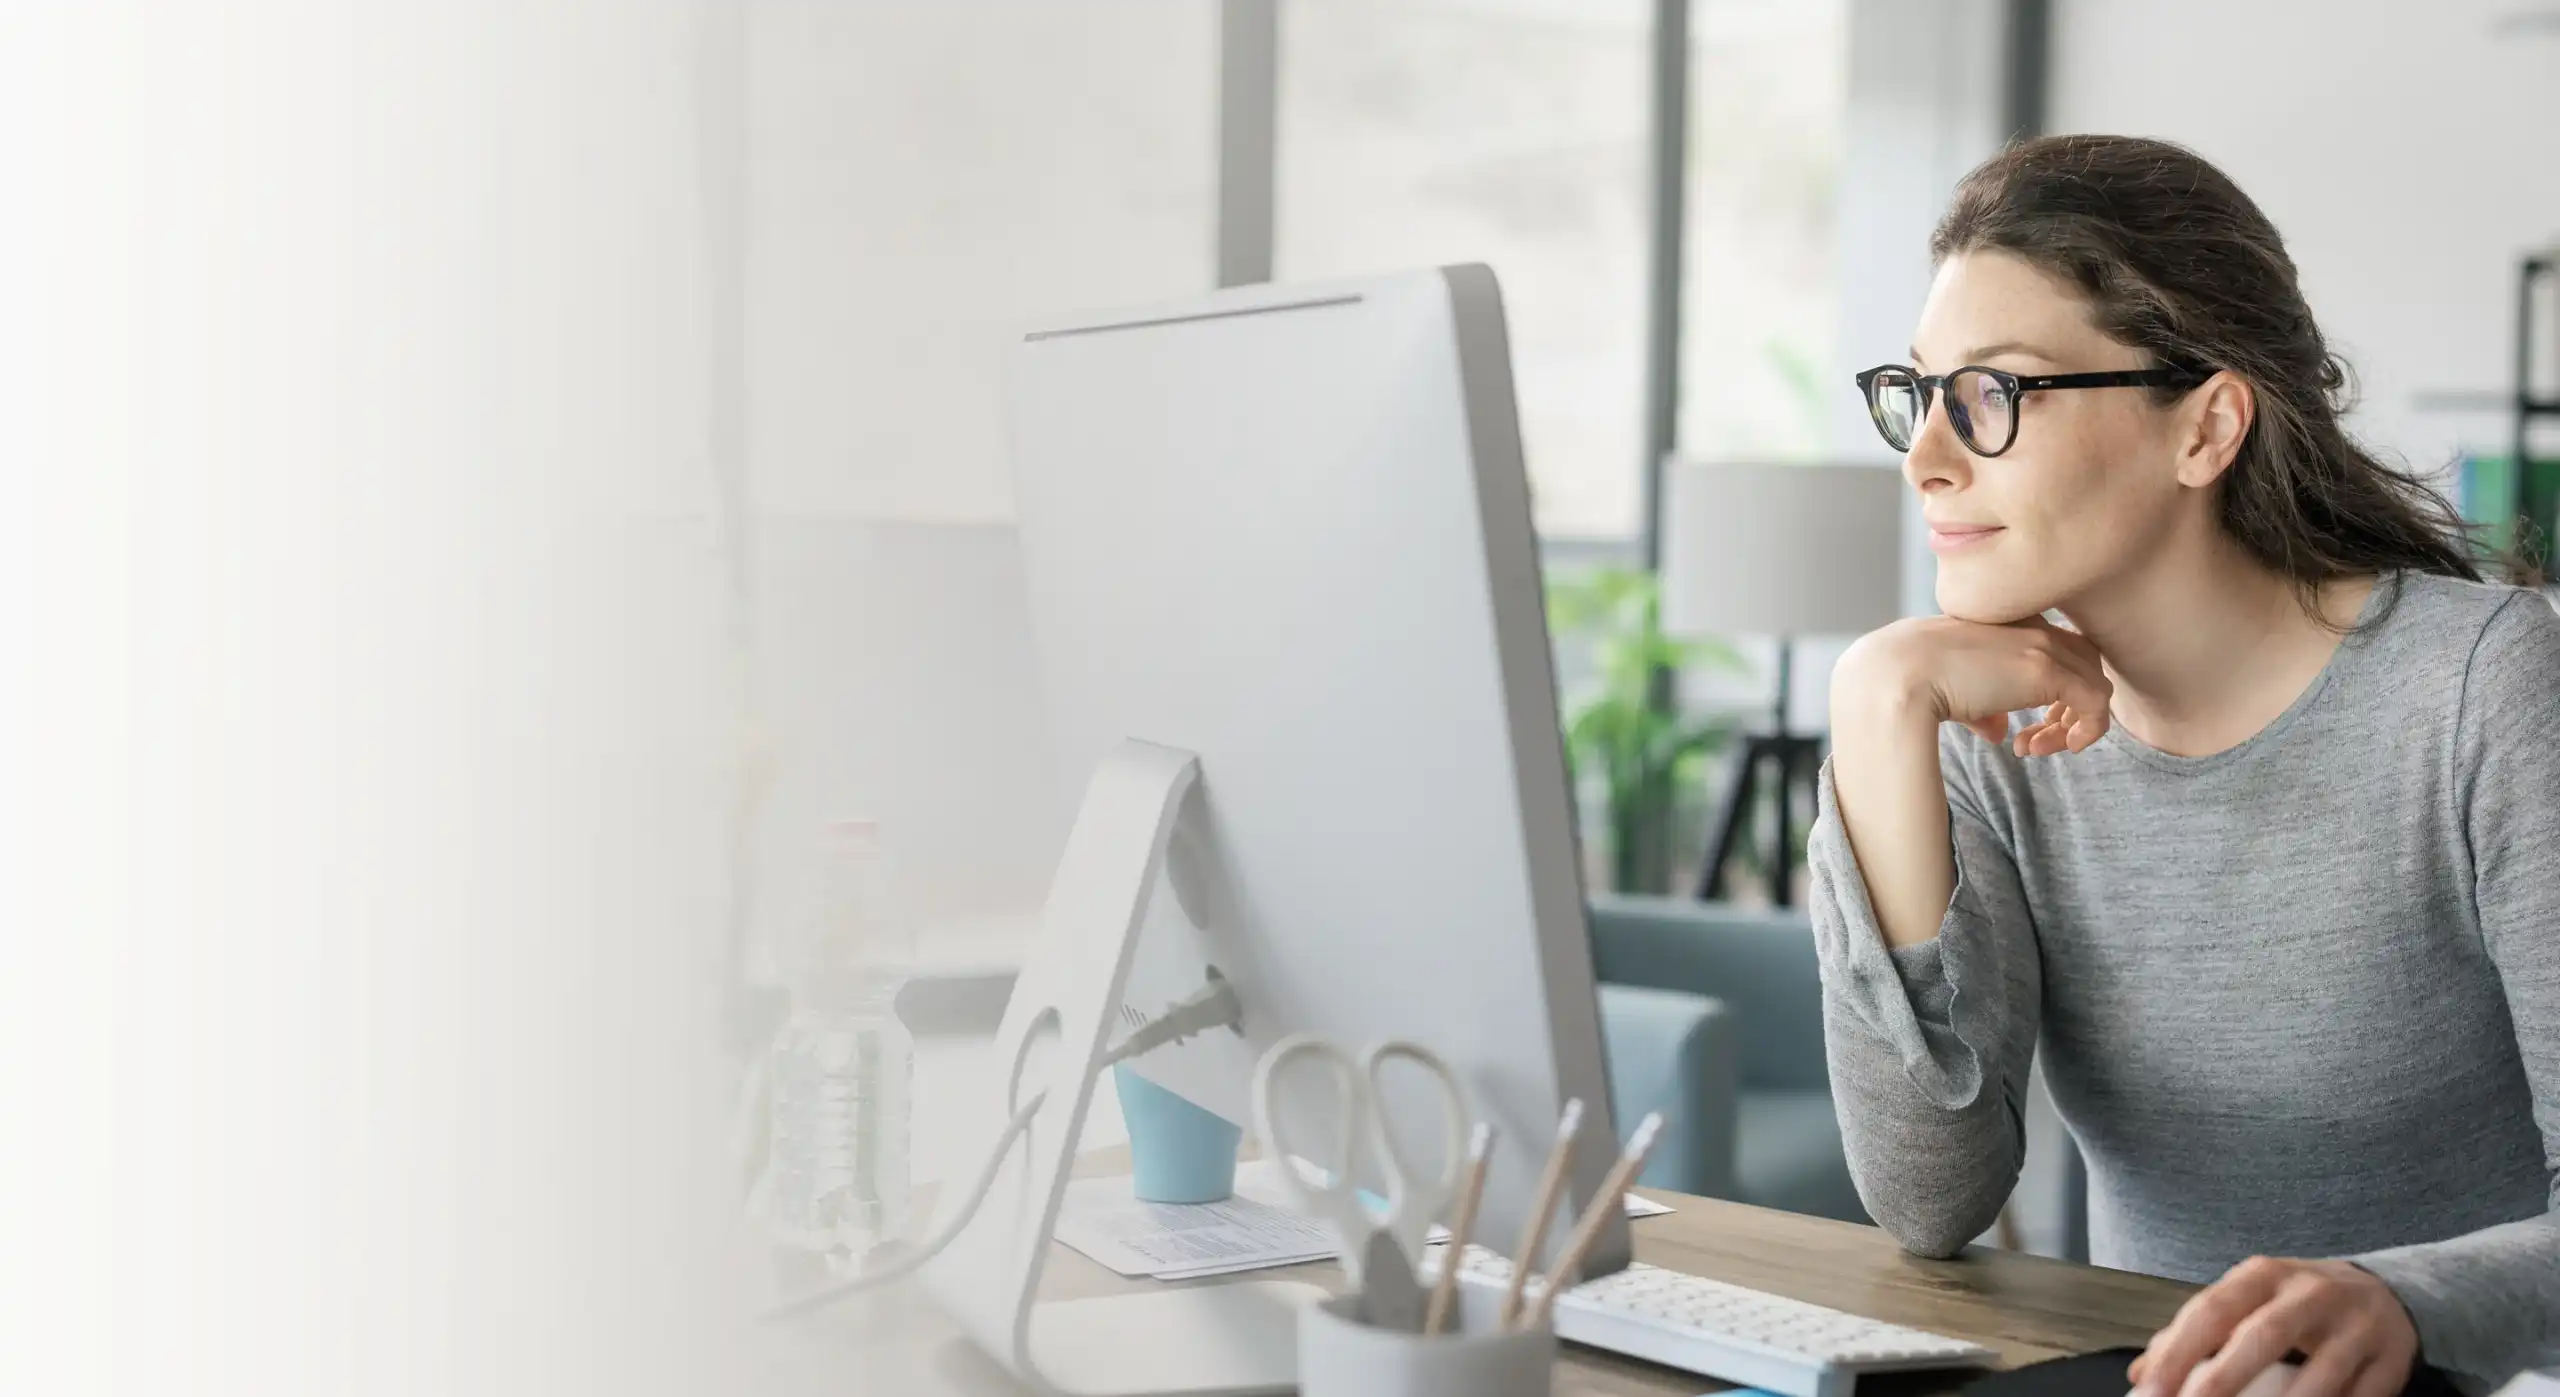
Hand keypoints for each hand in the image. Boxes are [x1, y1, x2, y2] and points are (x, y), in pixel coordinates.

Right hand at [1835, 614, 2114, 756]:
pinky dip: (2084, 731)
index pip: (2057, 648)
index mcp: (2009, 622)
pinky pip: (2096, 704)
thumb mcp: (1954, 690)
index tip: (2026, 726)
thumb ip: (1984, 707)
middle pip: (2084, 663)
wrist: (1899, 674)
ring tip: (2036, 749)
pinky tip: (2045, 749)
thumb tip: (1999, 731)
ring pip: (2095, 684)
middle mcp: (2032, 627)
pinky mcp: (2050, 672)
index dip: (2053, 690)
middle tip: (2034, 739)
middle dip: (2068, 707)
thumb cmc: (1913, 679)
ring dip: (2072, 724)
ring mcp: (2043, 647)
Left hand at [2131, 1257, 2418, 1396]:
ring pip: (2321, 1373)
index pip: (2212, 1310)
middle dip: (2224, 1378)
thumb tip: (2142, 1373)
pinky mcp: (2391, 1360)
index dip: (2178, 1352)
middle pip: (2264, 1336)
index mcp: (2263, 1275)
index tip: (2151, 1388)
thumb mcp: (2247, 1301)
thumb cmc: (2296, 1302)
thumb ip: (2198, 1332)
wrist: (2382, 1292)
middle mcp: (2311, 1293)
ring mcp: (2357, 1326)